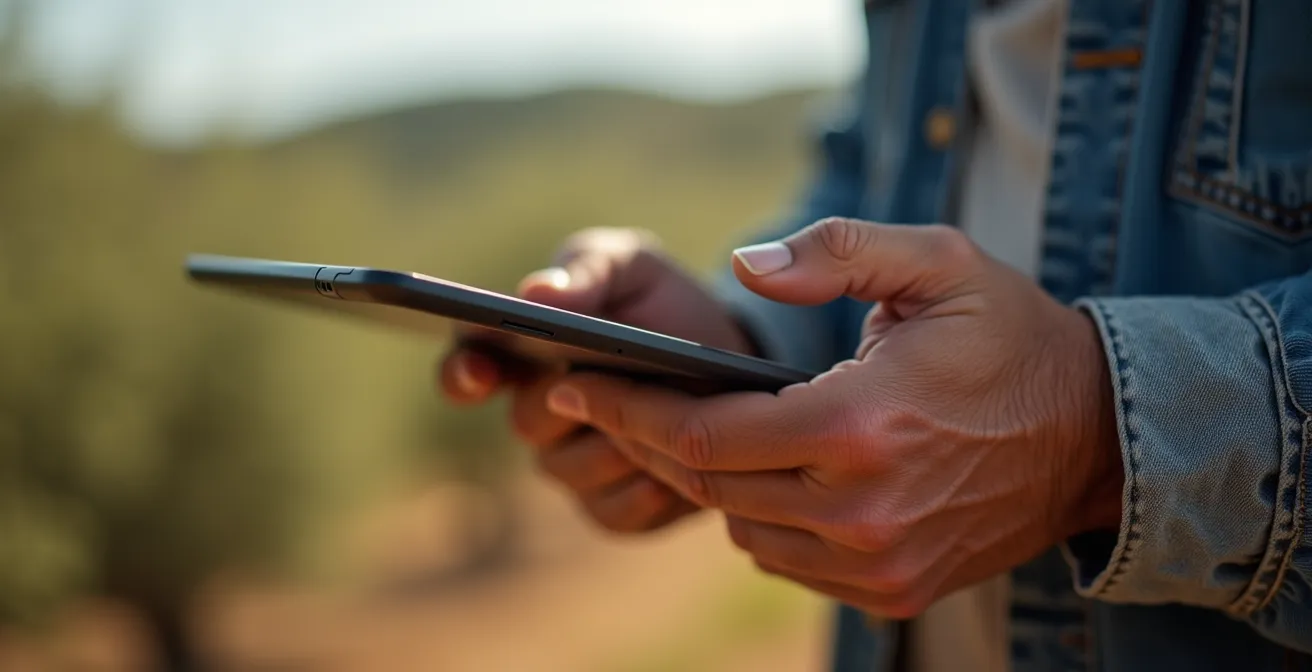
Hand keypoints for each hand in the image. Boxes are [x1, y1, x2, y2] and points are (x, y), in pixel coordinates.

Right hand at [436, 228, 755, 532]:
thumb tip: (535, 293)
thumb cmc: (665, 304)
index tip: (482, 369)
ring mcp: (571, 466)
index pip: (465, 369)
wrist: (734, 361)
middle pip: (527, 423)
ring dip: (618, 443)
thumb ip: (587, 270)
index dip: (463, 373)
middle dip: (573, 401)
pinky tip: (680, 467)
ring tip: (670, 415)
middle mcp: (536, 415)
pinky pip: (614, 514)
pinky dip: (648, 491)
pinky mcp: (612, 508)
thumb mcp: (634, 267)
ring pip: (572, 472)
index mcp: (521, 352)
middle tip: (619, 378)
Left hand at [541, 218, 1122, 615]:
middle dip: (647, 440)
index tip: (574, 385)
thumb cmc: (1009, 340)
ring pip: (741, 529)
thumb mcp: (938, 263)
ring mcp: (876, 561)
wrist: (1096, 436)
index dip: (627, 411)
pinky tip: (763, 477)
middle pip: (709, 486)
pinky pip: (785, 561)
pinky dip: (759, 521)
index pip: (703, 435)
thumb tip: (745, 267)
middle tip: (604, 400)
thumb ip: (836, 253)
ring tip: (691, 430)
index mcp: (858, 425)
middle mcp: (859, 508)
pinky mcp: (893, 590)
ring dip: (708, 481)